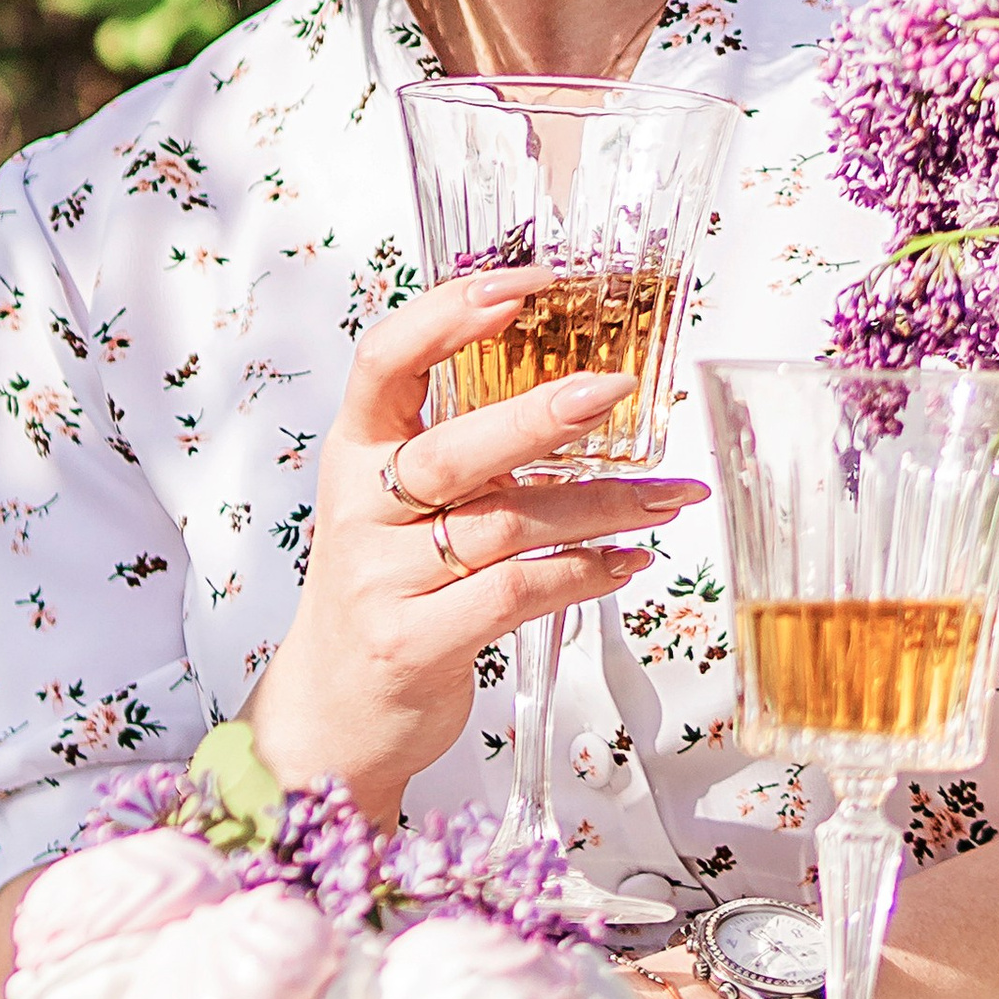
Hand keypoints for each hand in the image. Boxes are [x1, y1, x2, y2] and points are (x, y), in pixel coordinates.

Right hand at [246, 279, 706, 826]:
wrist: (331, 711)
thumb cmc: (385, 588)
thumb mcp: (398, 502)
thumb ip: (461, 447)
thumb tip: (576, 385)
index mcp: (355, 452)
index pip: (382, 362)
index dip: (447, 316)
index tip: (522, 287)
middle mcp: (361, 508)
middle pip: (454, 450)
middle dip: (540, 415)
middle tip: (617, 390)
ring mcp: (380, 580)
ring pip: (505, 525)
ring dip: (601, 505)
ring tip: (667, 495)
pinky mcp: (413, 643)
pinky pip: (516, 593)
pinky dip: (584, 572)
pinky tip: (627, 560)